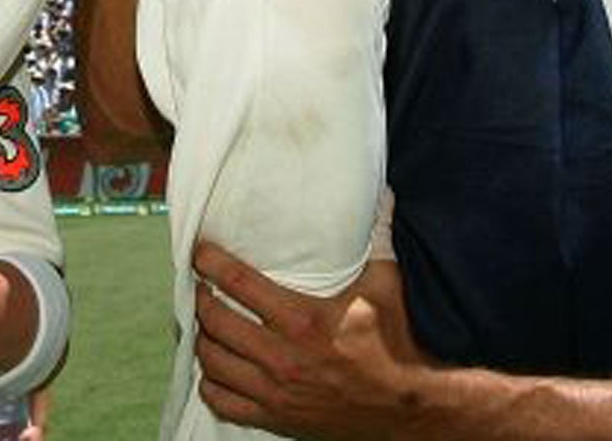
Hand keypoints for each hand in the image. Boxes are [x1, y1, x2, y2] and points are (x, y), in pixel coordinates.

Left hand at [193, 243, 423, 440]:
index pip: (238, 283)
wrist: (410, 408)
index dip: (210, 262)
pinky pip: (222, 402)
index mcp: (304, 319)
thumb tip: (382, 194)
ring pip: (212, 361)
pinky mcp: (277, 417)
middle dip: (202, 298)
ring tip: (210, 323)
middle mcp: (283, 357)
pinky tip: (219, 367)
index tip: (201, 252)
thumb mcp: (387, 285)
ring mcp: (276, 391)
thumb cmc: (397, 342)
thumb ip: (377, 237)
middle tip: (204, 285)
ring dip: (204, 338)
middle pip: (215, 321)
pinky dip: (211, 383)